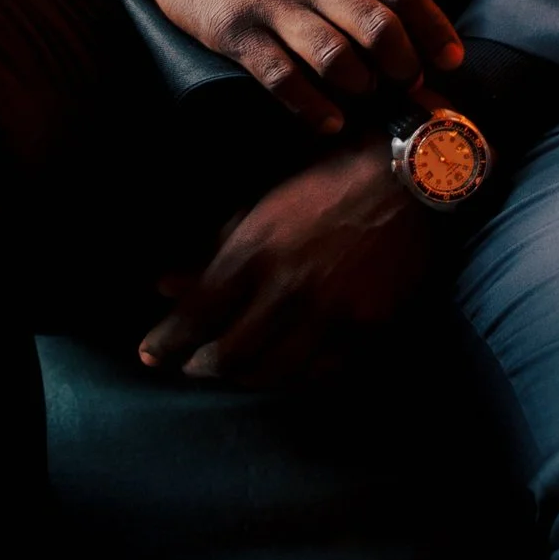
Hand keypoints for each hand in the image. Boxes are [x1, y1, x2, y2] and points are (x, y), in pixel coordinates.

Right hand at [107, 0, 463, 134]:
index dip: (434, 28)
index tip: (451, 58)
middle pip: (377, 27)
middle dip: (405, 65)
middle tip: (410, 82)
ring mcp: (268, 0)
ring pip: (336, 58)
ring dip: (362, 87)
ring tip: (367, 94)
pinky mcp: (232, 31)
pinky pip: (283, 79)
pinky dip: (313, 108)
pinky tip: (328, 121)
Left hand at [139, 141, 431, 383]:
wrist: (408, 182)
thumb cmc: (325, 182)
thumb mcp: (259, 206)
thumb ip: (211, 251)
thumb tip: (164, 285)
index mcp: (257, 251)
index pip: (197, 315)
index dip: (166, 343)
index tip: (150, 354)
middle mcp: (290, 289)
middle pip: (231, 356)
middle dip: (201, 367)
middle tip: (191, 367)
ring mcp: (331, 314)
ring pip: (274, 373)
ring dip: (246, 377)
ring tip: (234, 371)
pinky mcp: (367, 329)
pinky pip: (321, 373)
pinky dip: (295, 378)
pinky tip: (284, 370)